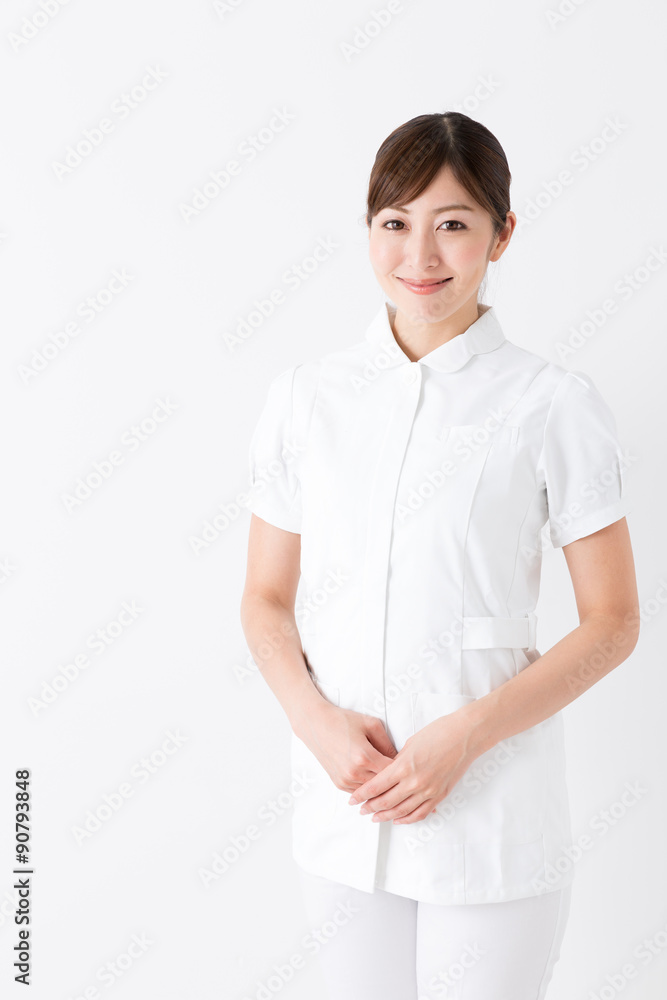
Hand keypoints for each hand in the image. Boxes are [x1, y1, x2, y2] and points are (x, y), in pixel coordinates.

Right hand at [295, 701, 397, 792]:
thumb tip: (399, 759)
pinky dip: (368, 788)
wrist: (316, 724)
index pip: (392, 773)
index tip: (409, 767)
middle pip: (383, 787)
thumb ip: (388, 743)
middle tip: (403, 777)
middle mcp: (354, 773)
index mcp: (364, 757)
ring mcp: (345, 780)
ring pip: (372, 793)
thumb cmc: (343, 721)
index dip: (403, 770)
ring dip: (381, 788)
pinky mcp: (339, 783)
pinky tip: (374, 780)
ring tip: (391, 781)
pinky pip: (360, 792)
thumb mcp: (371, 724)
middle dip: (394, 782)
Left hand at [347, 707, 477, 823]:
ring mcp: (428, 791)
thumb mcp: (410, 743)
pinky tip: (398, 820)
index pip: (376, 786)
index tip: (352, 799)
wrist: (465, 736)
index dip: (362, 795)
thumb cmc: (438, 733)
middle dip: (370, 807)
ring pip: (401, 811)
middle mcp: (414, 782)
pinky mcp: (439, 795)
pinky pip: (420, 813)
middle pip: (386, 801)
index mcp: (404, 766)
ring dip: (385, 816)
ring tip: (375, 817)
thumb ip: (397, 761)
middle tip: (360, 810)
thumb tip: (386, 774)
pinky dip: (407, 819)